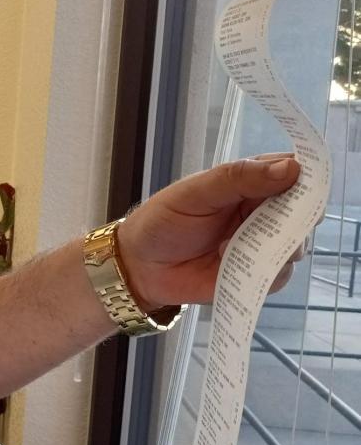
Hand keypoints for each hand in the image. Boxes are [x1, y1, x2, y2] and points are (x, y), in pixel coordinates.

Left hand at [117, 154, 304, 309]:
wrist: (139, 265)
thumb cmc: (162, 221)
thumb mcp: (195, 193)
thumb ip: (239, 178)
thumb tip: (290, 169)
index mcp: (250, 182)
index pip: (292, 171)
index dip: (305, 176)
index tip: (302, 183)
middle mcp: (263, 212)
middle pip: (304, 211)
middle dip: (296, 218)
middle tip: (271, 222)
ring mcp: (262, 245)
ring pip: (296, 246)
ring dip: (275, 247)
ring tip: (231, 244)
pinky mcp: (255, 275)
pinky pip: (278, 275)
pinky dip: (259, 271)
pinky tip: (224, 260)